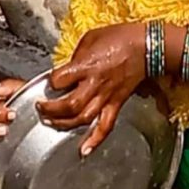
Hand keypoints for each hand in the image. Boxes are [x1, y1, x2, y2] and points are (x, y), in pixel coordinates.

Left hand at [38, 23, 147, 156]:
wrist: (146, 46)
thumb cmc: (119, 37)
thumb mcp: (90, 38)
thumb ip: (76, 56)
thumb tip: (69, 68)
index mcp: (86, 66)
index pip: (60, 79)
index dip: (51, 81)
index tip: (49, 81)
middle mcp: (94, 84)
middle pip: (69, 105)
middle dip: (51, 109)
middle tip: (41, 108)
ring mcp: (106, 96)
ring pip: (83, 118)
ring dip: (64, 124)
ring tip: (52, 123)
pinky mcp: (116, 103)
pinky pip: (105, 126)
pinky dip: (94, 140)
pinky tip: (84, 151)